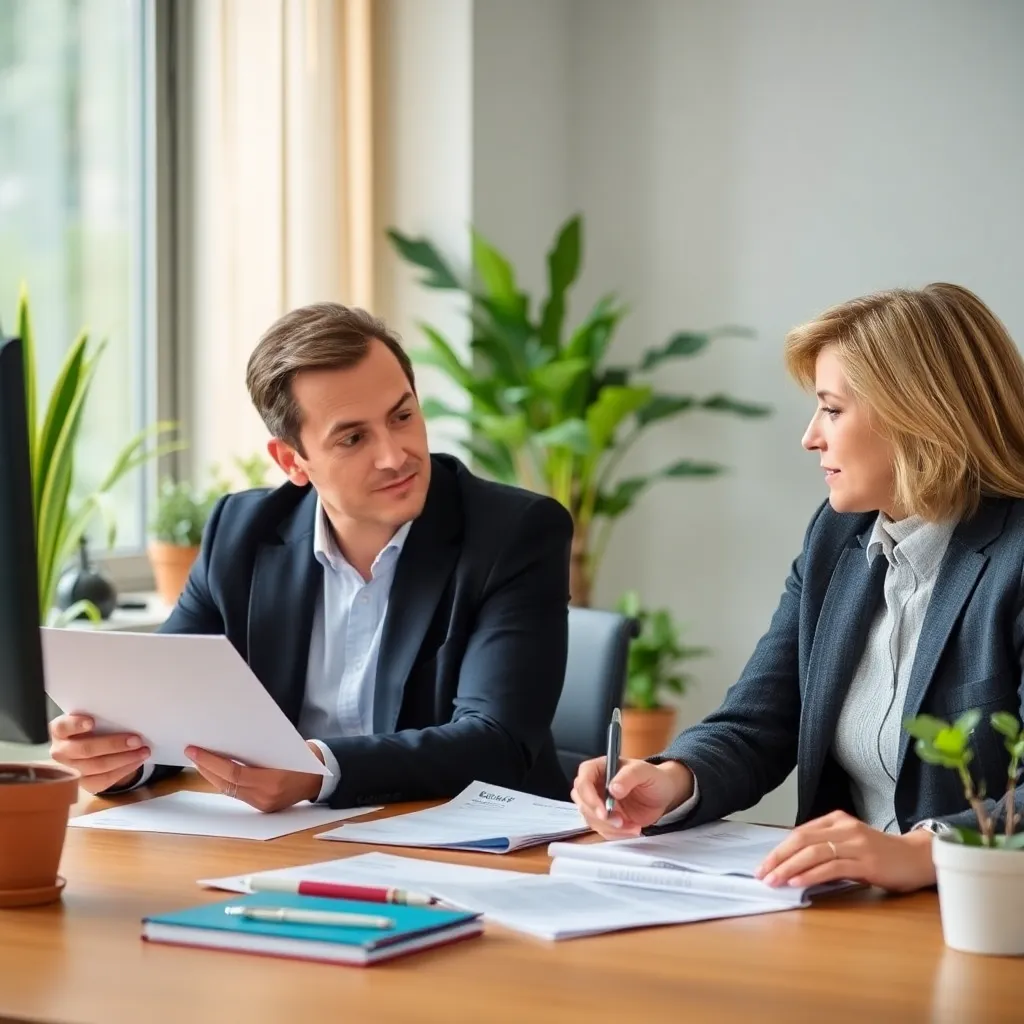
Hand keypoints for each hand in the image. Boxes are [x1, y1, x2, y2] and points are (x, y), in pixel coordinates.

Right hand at [49, 714, 150, 794]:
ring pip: (97, 767)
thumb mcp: (96, 718)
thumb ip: (102, 717)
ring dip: (124, 758)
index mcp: (60, 730)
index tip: (91, 722)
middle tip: (136, 740)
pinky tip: (137, 761)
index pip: (63, 727)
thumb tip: (126, 714)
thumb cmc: (96, 727)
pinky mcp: (84, 784)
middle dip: (113, 744)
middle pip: (85, 750)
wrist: (94, 746)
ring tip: (143, 751)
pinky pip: (105, 780)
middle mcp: (61, 751)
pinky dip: (124, 770)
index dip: (75, 725)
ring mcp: (71, 770)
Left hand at [186, 742, 324, 812]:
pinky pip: (237, 794)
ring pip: (228, 790)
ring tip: (200, 760)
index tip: (195, 750)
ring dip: (212, 775)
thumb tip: (228, 741)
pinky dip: (224, 782)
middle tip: (192, 752)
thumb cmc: (304, 757)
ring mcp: (264, 805)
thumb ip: (257, 750)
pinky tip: (216, 771)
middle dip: (206, 768)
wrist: (322, 777)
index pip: (234, 773)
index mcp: (273, 781)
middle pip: (227, 784)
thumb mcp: (282, 748)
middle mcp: (266, 797)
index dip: (211, 761)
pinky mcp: (262, 807)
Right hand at [571, 756, 693, 837]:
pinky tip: (633, 828)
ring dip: (610, 827)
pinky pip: (603, 830)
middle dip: (599, 817)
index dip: (588, 797)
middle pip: (582, 802)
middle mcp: (595, 785)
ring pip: (591, 819)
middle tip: (620, 822)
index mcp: (600, 768)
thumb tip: (613, 788)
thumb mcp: (644, 772)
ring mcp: (599, 803)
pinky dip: (617, 834)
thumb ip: (628, 776)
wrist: (664, 794)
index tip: (603, 811)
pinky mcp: (606, 819)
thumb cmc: (653, 777)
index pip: (583, 780)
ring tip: (632, 826)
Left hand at [755, 810, 935, 892]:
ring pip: (814, 853)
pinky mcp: (867, 863)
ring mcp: (856, 844)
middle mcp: (845, 828)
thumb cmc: (881, 855)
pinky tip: (798, 882)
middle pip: (802, 840)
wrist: (918, 858)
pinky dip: (812, 874)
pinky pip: (833, 867)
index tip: (764, 865)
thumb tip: (793, 863)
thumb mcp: (850, 843)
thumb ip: (826, 847)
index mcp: (837, 820)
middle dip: (779, 858)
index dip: (779, 849)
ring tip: (774, 880)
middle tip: (762, 874)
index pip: (799, 833)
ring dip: (790, 868)